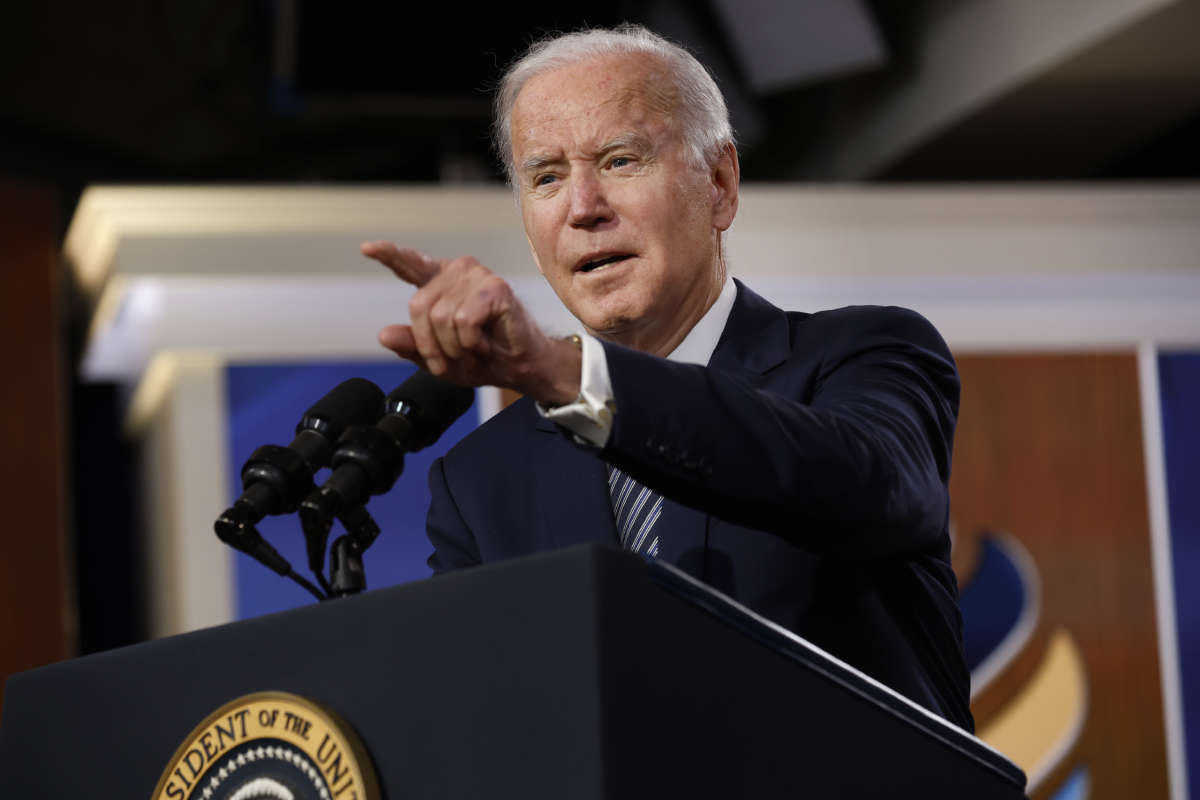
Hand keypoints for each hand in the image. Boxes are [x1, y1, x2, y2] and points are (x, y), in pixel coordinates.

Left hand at [363, 241, 580, 404]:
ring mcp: (477, 276)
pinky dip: (472, 343)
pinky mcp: (494, 287)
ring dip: (455, 347)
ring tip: (474, 351)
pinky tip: (486, 344)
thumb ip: (411, 346)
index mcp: (441, 284)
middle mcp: (457, 272)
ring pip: (441, 317)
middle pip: (419, 307)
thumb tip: (384, 335)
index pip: (410, 265)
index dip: (389, 255)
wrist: (520, 368)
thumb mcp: (438, 359)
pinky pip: (464, 321)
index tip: (367, 248)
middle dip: (432, 344)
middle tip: (454, 360)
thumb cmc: (482, 358)